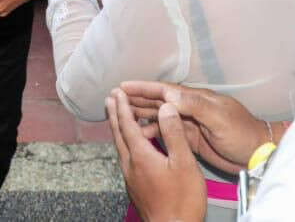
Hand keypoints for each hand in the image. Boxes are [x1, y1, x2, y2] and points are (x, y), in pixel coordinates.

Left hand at [106, 90, 206, 221]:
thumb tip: (166, 107)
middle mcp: (131, 165)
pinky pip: (126, 158)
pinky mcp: (136, 187)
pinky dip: (125, 143)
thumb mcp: (185, 164)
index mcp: (141, 156)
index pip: (128, 125)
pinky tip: (132, 147)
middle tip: (110, 99)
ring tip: (117, 117)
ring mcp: (131, 178)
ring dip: (118, 129)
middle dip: (115, 115)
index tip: (117, 92)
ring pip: (121, 147)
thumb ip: (174, 134)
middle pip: (119, 135)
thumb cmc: (182, 200)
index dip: (122, 107)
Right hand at [118, 80, 271, 171]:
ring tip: (122, 114)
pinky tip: (140, 135)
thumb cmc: (241, 133)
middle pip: (158, 101)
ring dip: (142, 114)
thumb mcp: (219, 118)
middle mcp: (190, 108)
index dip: (144, 88)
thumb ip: (195, 105)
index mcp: (196, 99)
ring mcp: (190, 123)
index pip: (164, 91)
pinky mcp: (191, 139)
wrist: (256, 153)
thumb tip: (169, 94)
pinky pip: (167, 132)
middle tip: (115, 98)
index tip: (124, 86)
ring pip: (160, 116)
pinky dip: (153, 132)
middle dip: (137, 98)